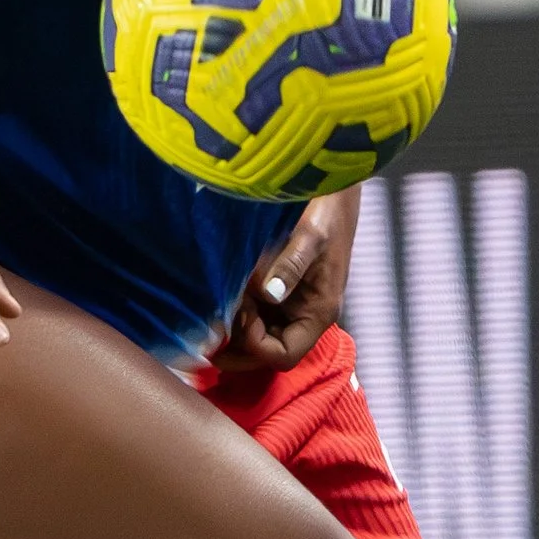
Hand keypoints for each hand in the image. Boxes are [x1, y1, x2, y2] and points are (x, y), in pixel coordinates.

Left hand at [215, 188, 359, 374]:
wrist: (333, 185)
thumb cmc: (328, 209)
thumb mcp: (311, 236)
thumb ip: (290, 266)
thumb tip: (268, 293)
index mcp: (318, 311)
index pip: (284, 354)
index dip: (255, 345)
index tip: (238, 316)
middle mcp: (303, 314)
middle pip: (267, 352)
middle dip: (236, 347)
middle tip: (205, 333)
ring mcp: (289, 303)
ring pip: (257, 334)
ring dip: (232, 331)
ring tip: (207, 314)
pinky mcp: (277, 287)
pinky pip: (255, 312)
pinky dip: (234, 311)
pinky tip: (215, 297)